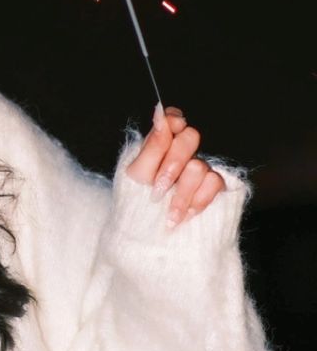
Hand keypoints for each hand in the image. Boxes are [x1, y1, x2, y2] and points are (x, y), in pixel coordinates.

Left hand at [126, 105, 225, 226]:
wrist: (147, 235)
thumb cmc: (137, 202)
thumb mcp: (137, 175)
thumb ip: (151, 146)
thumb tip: (161, 114)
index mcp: (161, 144)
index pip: (173, 119)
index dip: (173, 122)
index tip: (167, 130)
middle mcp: (182, 152)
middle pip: (190, 137)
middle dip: (171, 166)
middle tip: (157, 191)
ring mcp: (199, 168)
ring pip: (199, 165)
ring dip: (182, 194)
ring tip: (170, 215)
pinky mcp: (213, 186)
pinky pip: (214, 182)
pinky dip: (198, 201)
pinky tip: (185, 216)